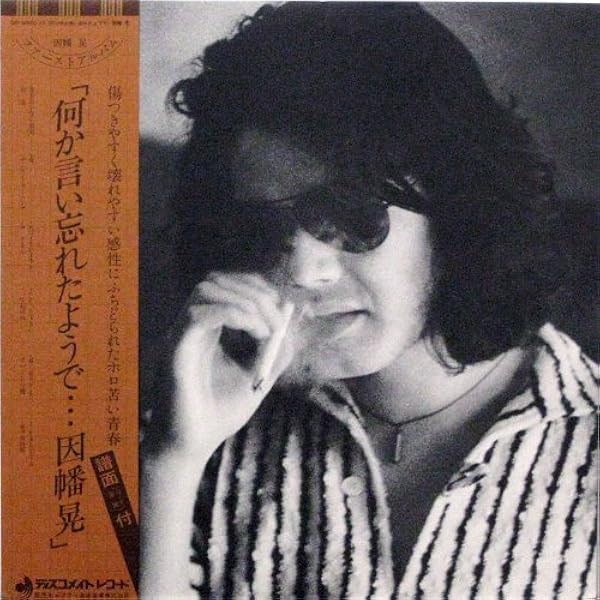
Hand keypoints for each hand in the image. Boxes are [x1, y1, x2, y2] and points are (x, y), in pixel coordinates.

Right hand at [150, 272, 293, 457]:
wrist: (191, 447)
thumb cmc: (219, 413)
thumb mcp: (258, 378)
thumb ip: (273, 350)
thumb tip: (290, 322)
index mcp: (206, 329)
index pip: (226, 285)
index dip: (255, 288)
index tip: (279, 309)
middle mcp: (190, 326)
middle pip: (216, 280)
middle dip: (254, 292)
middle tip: (276, 321)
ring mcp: (180, 334)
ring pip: (205, 289)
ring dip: (245, 301)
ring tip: (265, 329)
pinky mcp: (175, 349)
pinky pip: (199, 315)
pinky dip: (233, 314)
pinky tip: (255, 333)